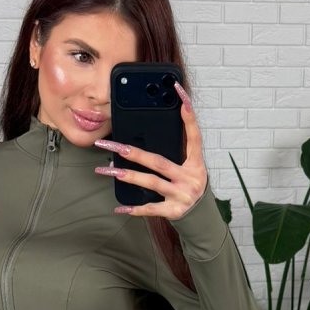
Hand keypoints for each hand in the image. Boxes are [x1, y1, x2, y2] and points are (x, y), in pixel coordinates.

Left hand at [93, 80, 206, 219]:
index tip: (181, 95)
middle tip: (114, 145)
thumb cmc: (189, 185)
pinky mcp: (174, 211)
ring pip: (151, 182)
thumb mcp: (189, 166)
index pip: (193, 136)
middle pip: (158, 162)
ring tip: (107, 170)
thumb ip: (175, 150)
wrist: (201, 215)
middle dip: (134, 153)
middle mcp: (189, 177)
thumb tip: (142, 140)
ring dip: (128, 176)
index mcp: (195, 163)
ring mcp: (181, 195)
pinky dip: (135, 209)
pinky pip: (151, 208)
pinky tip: (120, 208)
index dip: (189, 116)